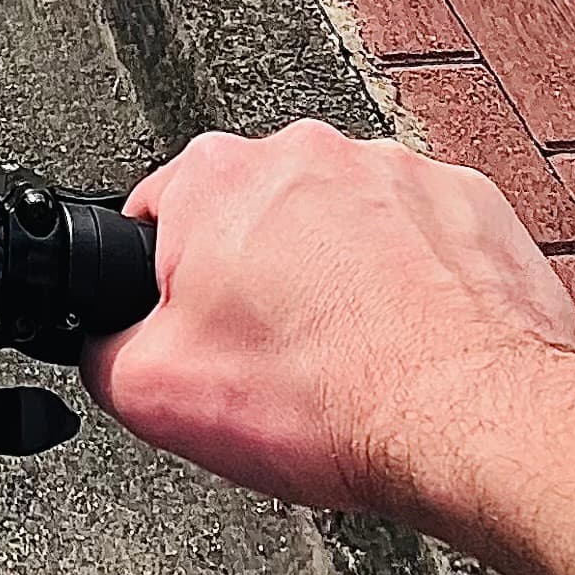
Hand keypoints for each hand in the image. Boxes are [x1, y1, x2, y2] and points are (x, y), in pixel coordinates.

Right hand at [88, 123, 574, 516]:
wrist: (473, 421)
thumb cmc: (336, 400)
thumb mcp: (152, 397)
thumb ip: (101, 351)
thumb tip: (105, 343)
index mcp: (216, 178)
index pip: (154, 215)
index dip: (164, 287)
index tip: (195, 330)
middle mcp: (308, 153)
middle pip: (252, 216)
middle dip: (256, 278)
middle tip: (273, 356)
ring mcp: (397, 172)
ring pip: (339, 224)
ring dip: (338, 276)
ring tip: (348, 356)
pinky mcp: (469, 203)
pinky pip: (420, 237)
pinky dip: (412, 283)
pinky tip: (407, 342)